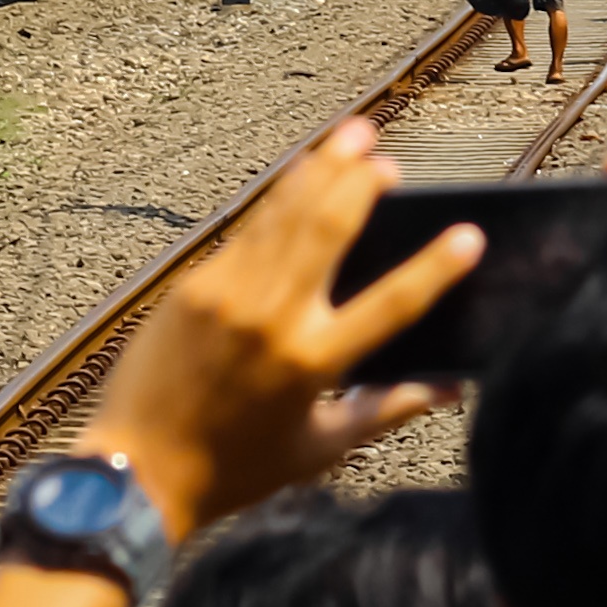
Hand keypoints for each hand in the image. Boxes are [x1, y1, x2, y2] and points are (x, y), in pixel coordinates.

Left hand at [77, 120, 475, 537]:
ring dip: (319, 172)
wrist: (137, 468)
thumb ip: (387, 410)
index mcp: (314, 362)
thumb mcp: (322, 449)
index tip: (468, 235)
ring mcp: (226, 294)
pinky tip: (296, 177)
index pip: (393, 303)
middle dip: (361, 184)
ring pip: (283, 216)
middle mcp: (272, 316)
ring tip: (352, 136)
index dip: (435, 267)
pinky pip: (244, 232)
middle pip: (329, 230)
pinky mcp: (191, 286)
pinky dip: (275, 199)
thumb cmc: (236, 470)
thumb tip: (449, 388)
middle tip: (387, 158)